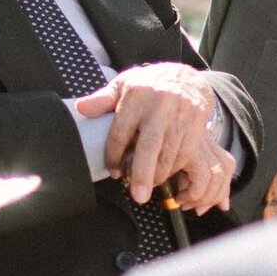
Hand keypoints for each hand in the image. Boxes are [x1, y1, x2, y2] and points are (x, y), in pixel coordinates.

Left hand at [76, 65, 233, 212]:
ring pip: (169, 154)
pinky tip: (163, 172)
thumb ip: (102, 99)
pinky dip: (173, 169)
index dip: (114, 155)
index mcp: (136, 96)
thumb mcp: (122, 85)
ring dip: (157, 175)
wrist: (186, 78)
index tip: (114, 171)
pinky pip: (185, 155)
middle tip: (138, 197)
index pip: (121, 132)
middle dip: (143, 173)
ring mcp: (180, 117)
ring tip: (146, 185)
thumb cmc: (148, 86)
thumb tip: (80, 108)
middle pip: (150, 145)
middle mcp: (160, 106)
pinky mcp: (196, 126)